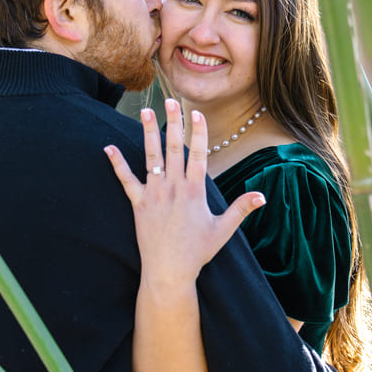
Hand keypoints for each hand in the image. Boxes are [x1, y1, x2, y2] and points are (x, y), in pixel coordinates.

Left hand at [105, 98, 264, 287]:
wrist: (169, 271)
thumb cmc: (197, 252)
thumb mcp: (223, 230)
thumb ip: (242, 209)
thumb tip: (262, 196)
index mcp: (195, 191)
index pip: (198, 154)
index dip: (198, 132)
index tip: (197, 113)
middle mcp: (174, 187)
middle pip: (174, 148)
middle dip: (173, 122)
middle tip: (170, 100)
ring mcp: (154, 194)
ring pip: (151, 156)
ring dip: (148, 133)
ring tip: (144, 111)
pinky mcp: (138, 204)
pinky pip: (126, 180)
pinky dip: (117, 164)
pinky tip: (108, 148)